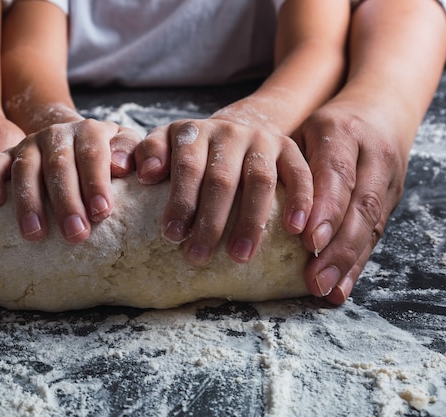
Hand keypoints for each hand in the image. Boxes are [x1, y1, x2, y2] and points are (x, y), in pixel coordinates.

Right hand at [0, 118, 140, 242]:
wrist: (77, 141)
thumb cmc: (111, 158)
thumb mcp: (128, 149)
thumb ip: (131, 152)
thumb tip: (121, 166)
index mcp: (90, 131)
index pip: (93, 154)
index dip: (96, 182)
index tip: (102, 213)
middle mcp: (57, 133)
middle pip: (59, 165)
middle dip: (67, 201)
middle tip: (76, 234)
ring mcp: (30, 144)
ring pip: (26, 169)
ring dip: (29, 202)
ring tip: (36, 234)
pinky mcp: (7, 154)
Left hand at [134, 117, 312, 265]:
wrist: (235, 131)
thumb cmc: (193, 152)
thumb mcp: (165, 143)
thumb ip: (149, 154)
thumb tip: (145, 174)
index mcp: (195, 132)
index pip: (187, 166)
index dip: (180, 200)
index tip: (172, 235)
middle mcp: (229, 133)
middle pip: (221, 178)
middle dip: (210, 221)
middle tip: (198, 256)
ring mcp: (262, 140)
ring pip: (260, 180)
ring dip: (250, 221)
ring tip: (239, 256)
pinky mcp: (288, 149)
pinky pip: (299, 174)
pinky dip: (300, 200)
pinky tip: (295, 230)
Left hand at [295, 101, 410, 303]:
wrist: (383, 109)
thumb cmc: (328, 126)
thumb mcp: (305, 130)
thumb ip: (290, 162)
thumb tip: (255, 204)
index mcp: (343, 133)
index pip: (336, 173)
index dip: (324, 208)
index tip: (306, 239)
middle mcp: (373, 157)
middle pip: (359, 205)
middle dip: (336, 246)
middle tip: (314, 278)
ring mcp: (389, 181)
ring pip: (371, 225)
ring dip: (347, 262)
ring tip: (324, 289)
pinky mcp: (392, 202)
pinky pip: (375, 237)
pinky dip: (357, 265)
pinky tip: (340, 289)